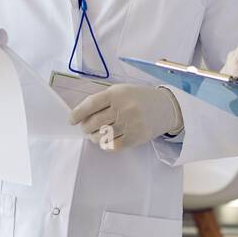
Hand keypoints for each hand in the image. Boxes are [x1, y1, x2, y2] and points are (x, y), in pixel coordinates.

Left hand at [68, 84, 182, 150]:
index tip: (71, 120)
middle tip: (85, 128)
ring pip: (102, 135)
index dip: (78, 113)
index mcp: (117, 93)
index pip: (91, 104)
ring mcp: (130, 124)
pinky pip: (113, 145)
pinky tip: (105, 140)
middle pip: (94, 122)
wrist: (166, 107)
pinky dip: (105, 144)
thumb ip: (104, 100)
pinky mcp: (136, 138)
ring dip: (93, 137)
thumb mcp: (122, 91)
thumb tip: (82, 114)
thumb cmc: (139, 98)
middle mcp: (123, 108)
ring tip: (94, 135)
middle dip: (85, 127)